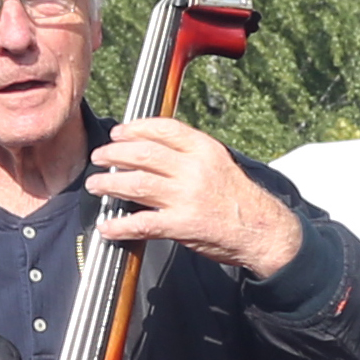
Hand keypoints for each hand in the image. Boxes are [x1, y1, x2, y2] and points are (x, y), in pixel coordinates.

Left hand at [88, 116, 300, 278]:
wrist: (263, 230)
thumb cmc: (240, 199)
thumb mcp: (220, 163)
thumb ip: (190, 154)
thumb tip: (154, 148)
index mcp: (204, 149)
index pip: (163, 129)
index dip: (135, 129)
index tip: (119, 133)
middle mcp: (194, 169)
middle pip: (144, 154)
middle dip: (115, 154)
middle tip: (99, 157)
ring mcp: (187, 197)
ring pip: (137, 184)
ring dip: (110, 184)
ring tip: (96, 185)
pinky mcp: (182, 225)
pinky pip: (142, 223)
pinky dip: (120, 226)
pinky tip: (107, 226)